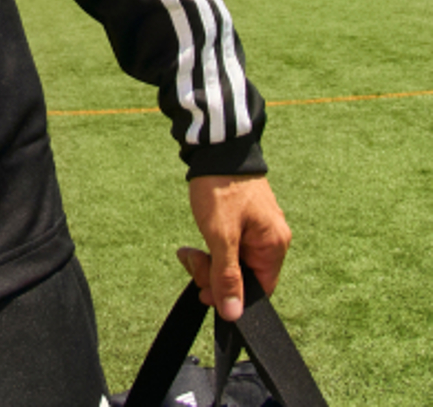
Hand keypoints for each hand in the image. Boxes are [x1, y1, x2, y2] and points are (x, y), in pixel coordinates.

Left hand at [180, 175, 290, 321]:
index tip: (203, 292)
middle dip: (214, 274)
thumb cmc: (220, 187)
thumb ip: (228, 275)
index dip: (232, 296)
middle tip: (189, 260)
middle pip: (245, 276)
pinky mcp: (244, 219)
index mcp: (274, 245)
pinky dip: (212, 246)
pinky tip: (196, 240)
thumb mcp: (221, 235)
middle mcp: (271, 239)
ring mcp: (258, 228)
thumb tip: (234, 314)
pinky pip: (230, 245)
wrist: (214, 147)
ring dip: (209, 260)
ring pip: (234, 261)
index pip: (259, 290)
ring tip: (186, 251)